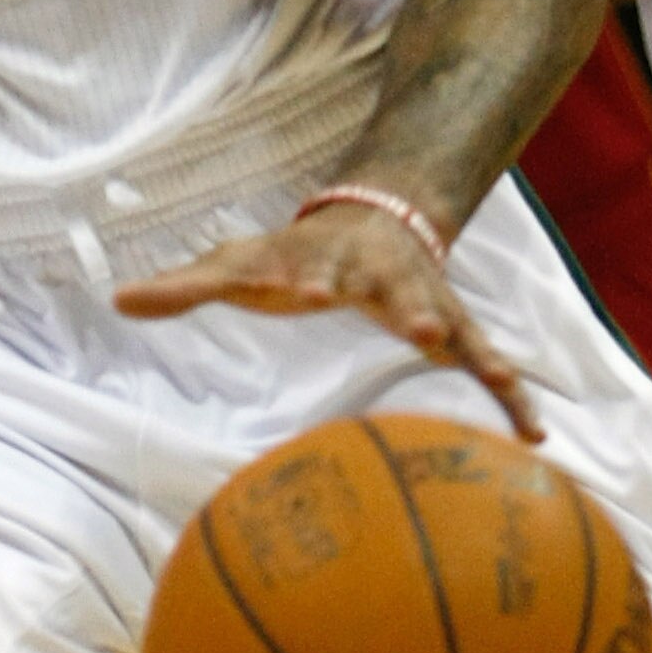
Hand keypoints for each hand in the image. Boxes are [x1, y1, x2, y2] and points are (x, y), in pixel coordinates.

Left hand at [115, 201, 543, 440]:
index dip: (302, 278)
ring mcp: (425, 300)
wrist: (377, 215)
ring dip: (476, 352)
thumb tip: (118, 299)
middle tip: (423, 327)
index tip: (303, 288)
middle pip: (397, 291)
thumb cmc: (297, 254)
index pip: (307, 268)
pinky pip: (487, 363)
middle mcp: (381, 278)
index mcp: (323, 263)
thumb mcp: (239, 262)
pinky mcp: (453, 327)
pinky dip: (511, 397)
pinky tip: (534, 437)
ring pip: (457, 325)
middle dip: (411, 307)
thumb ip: (185, 286)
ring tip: (502, 382)